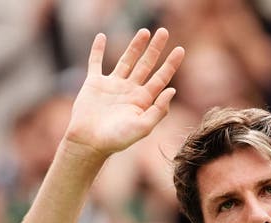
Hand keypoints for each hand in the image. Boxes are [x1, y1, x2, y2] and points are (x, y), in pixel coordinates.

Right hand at [63, 28, 183, 159]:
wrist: (89, 142)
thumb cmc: (117, 139)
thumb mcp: (143, 127)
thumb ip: (158, 110)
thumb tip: (172, 90)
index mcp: (143, 101)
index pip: (160, 78)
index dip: (171, 64)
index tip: (180, 49)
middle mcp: (130, 91)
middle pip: (146, 65)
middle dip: (155, 49)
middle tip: (163, 32)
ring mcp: (112, 85)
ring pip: (126, 60)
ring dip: (135, 46)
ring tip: (144, 31)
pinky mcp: (94, 83)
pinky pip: (95, 62)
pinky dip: (97, 49)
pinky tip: (101, 37)